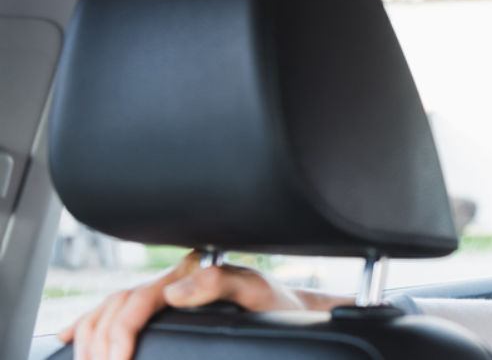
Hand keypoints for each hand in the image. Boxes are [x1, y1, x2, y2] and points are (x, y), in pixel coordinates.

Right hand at [56, 251, 345, 359]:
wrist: (292, 307)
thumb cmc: (276, 302)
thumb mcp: (255, 290)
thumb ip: (220, 284)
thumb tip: (173, 292)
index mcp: (186, 275)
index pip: (137, 300)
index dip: (120, 332)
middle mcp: (170, 281)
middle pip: (114, 306)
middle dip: (98, 342)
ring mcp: (165, 295)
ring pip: (108, 309)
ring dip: (88, 337)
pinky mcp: (166, 311)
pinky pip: (118, 315)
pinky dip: (90, 326)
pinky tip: (72, 339)